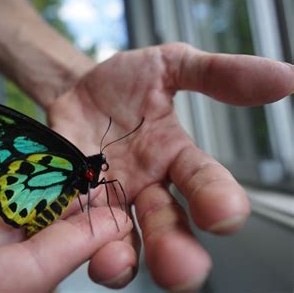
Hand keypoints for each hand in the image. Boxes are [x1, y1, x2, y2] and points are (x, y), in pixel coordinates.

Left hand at [48, 43, 293, 290]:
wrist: (75, 89)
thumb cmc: (125, 82)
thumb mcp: (170, 65)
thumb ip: (217, 74)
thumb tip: (283, 78)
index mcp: (176, 158)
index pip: (204, 183)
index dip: (217, 199)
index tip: (224, 215)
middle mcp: (146, 187)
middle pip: (167, 227)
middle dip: (174, 248)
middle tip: (181, 269)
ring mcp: (106, 198)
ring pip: (120, 240)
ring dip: (121, 257)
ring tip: (114, 263)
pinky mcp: (70, 199)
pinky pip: (70, 224)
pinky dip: (68, 235)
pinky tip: (62, 239)